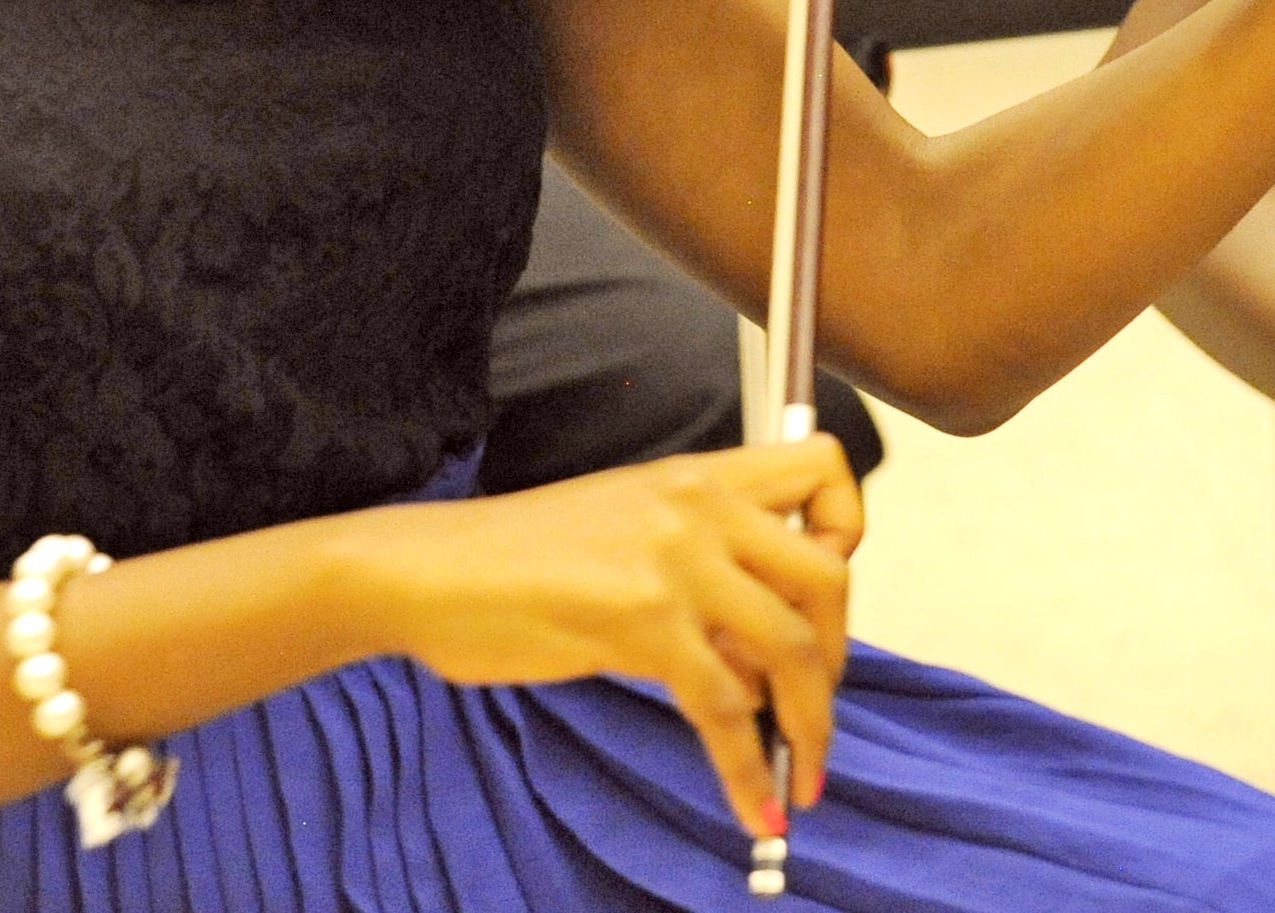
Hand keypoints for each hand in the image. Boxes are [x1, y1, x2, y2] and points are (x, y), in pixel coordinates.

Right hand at [351, 440, 861, 838]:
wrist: (427, 569)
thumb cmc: (517, 558)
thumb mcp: (629, 530)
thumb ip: (704, 568)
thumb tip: (765, 652)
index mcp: (700, 475)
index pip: (825, 467)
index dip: (847, 532)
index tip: (821, 598)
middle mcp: (699, 507)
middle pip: (828, 574)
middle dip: (836, 656)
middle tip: (814, 709)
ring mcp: (674, 563)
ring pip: (790, 647)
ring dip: (811, 725)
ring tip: (802, 778)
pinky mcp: (641, 624)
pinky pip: (726, 709)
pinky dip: (749, 770)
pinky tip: (754, 808)